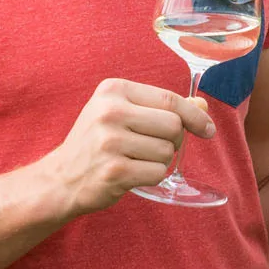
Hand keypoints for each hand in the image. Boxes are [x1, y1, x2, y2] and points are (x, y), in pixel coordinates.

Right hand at [44, 78, 216, 215]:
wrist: (60, 178)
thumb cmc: (97, 143)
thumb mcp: (123, 114)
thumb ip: (162, 107)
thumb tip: (203, 105)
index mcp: (113, 90)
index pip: (169, 99)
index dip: (195, 115)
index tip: (207, 129)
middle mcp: (110, 112)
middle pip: (173, 126)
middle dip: (174, 141)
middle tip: (154, 147)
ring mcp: (110, 142)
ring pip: (167, 152)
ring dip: (160, 161)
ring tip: (136, 160)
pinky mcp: (114, 170)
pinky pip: (157, 173)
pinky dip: (152, 176)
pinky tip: (132, 174)